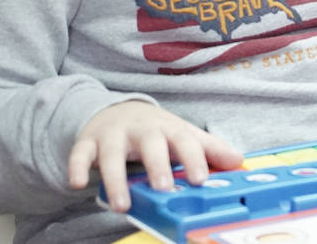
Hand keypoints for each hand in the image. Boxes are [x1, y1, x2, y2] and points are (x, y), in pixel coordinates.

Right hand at [68, 100, 243, 212]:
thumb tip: (239, 161)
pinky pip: (80, 153)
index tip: (200, 179)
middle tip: (163, 188)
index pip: (185, 140)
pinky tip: (78, 184)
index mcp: (169, 128)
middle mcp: (142, 129)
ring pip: (112, 153)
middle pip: (150, 142)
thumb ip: (209, 149)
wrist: (118, 110)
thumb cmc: (156, 131)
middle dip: (157, 164)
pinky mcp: (88, 141)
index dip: (194, 158)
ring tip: (122, 205)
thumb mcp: (183, 135)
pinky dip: (77, 167)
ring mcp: (113, 134)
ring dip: (116, 178)